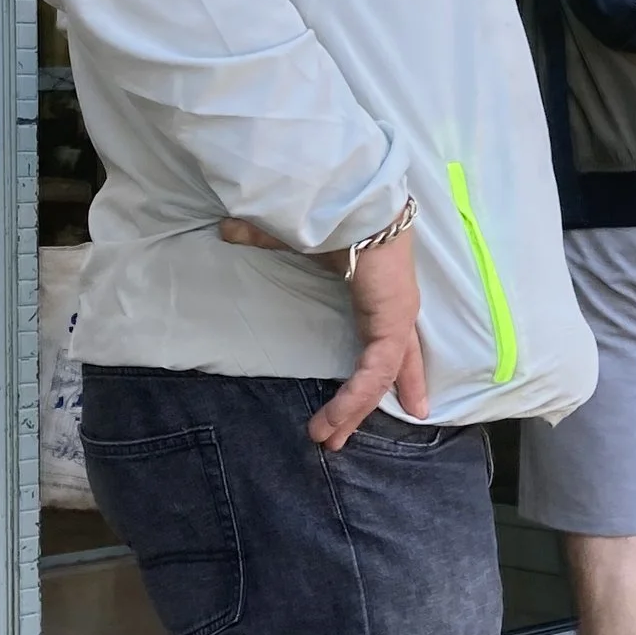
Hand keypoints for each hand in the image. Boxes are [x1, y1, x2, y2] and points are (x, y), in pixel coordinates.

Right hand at [220, 215, 429, 445]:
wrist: (356, 195)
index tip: (407, 403)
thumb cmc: (334, 210)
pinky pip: (375, 371)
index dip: (399, 373)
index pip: (393, 341)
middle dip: (366, 406)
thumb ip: (263, 237)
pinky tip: (338, 418)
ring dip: (352, 410)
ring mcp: (399, 317)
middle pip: (388, 370)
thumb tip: (228, 229)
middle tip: (339, 439)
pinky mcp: (393, 322)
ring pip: (379, 378)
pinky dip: (356, 395)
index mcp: (383, 294)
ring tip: (326, 439)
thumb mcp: (296, 238)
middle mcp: (397, 311)